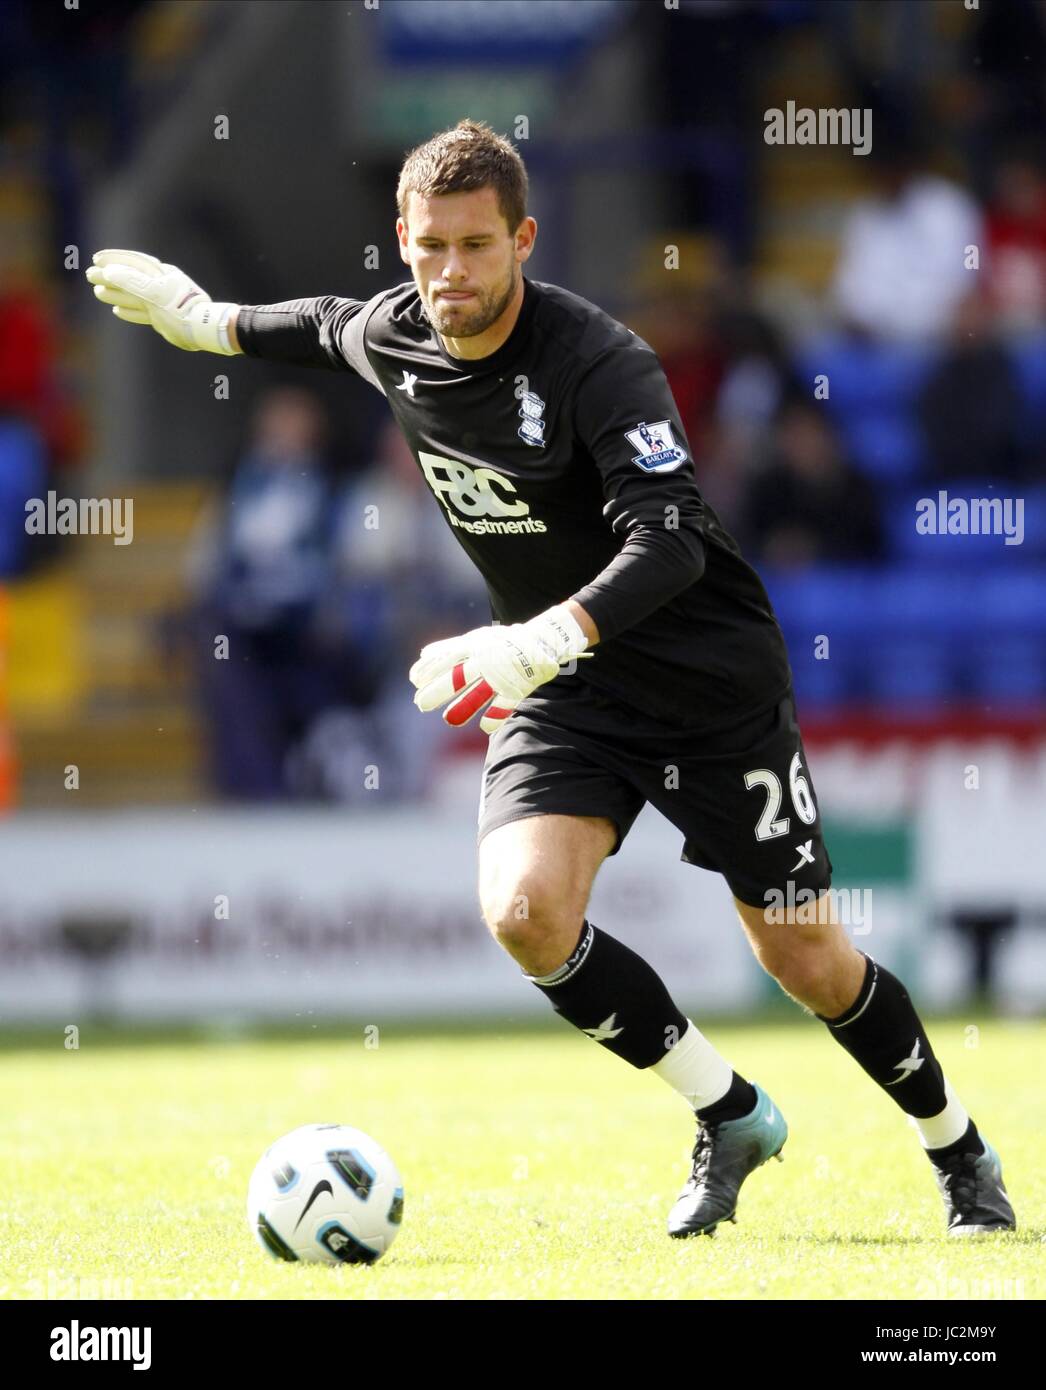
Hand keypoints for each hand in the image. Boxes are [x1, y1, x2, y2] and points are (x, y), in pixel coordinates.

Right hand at [85, 249, 237, 354]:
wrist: (203, 330)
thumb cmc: (181, 310)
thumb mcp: (155, 294)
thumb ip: (132, 282)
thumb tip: (110, 272)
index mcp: (160, 275)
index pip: (132, 262)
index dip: (114, 259)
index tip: (96, 259)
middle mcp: (161, 286)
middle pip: (131, 277)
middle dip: (110, 276)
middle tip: (90, 276)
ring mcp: (162, 302)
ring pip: (134, 295)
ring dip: (115, 293)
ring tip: (98, 293)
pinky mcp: (164, 318)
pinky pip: (142, 312)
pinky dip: (128, 311)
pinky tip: (117, 311)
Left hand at [409, 603, 591, 734]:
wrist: (541, 640)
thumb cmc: (502, 642)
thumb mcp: (475, 639)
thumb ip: (450, 648)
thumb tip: (423, 655)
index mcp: (474, 647)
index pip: (447, 658)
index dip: (430, 669)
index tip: (414, 680)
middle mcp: (485, 661)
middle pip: (458, 677)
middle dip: (438, 691)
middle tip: (420, 704)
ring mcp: (501, 675)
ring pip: (479, 693)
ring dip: (464, 707)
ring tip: (449, 721)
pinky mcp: (517, 687)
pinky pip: (504, 705)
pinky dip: (494, 717)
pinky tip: (483, 728)